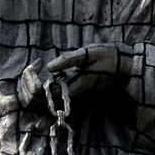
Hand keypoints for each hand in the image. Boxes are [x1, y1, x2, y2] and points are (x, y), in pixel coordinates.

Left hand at [19, 43, 140, 114]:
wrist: (126, 67)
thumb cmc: (109, 57)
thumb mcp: (90, 53)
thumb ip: (69, 60)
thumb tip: (48, 66)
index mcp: (72, 87)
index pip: (41, 94)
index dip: (31, 79)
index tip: (37, 63)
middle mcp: (70, 96)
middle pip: (37, 101)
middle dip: (28, 84)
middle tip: (33, 66)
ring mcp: (72, 97)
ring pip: (42, 101)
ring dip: (33, 86)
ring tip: (36, 68)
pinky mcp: (74, 94)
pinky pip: (51, 97)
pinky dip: (41, 86)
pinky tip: (45, 71)